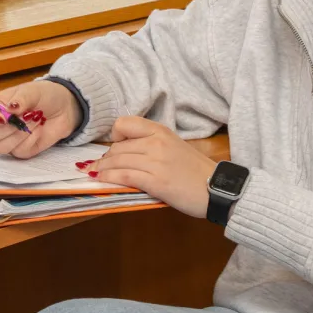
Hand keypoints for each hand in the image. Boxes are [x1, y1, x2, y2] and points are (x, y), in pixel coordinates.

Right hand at [0, 80, 82, 158]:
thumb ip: (20, 99)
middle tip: (24, 116)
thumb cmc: (44, 95)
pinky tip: (39, 129)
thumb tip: (10, 108)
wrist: (65, 108)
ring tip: (35, 119)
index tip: (0, 115)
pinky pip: (19, 152)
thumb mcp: (32, 91)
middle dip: (6, 128)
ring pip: (1, 147)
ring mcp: (8, 139)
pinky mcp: (21, 150)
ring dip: (20, 133)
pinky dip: (31, 140)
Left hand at [83, 116, 216, 217]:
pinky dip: (109, 178)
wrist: (216, 188)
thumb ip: (152, 145)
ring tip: (96, 173)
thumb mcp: (174, 147)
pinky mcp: (155, 182)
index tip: (115, 146)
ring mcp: (155, 162)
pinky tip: (101, 180)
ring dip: (103, 168)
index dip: (115, 135)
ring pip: (117, 161)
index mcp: (161, 131)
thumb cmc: (196, 170)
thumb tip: (127, 152)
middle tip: (101, 166)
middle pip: (118, 147)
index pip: (124, 124)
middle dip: (106, 157)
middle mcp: (156, 143)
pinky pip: (124, 176)